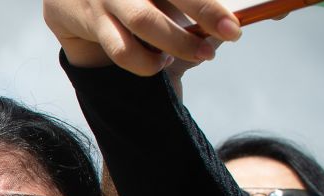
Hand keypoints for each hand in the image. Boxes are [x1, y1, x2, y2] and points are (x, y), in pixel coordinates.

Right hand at [42, 0, 240, 74]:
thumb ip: (184, 6)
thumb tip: (225, 20)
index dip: (208, 4)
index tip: (233, 22)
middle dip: (206, 10)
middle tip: (230, 32)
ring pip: (145, 21)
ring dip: (178, 42)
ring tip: (202, 54)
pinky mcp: (90, 20)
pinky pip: (122, 48)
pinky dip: (145, 61)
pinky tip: (159, 62)